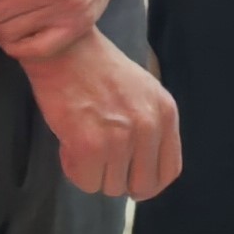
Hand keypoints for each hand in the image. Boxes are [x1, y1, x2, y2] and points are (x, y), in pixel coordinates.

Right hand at [21, 28, 180, 198]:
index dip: (148, 182)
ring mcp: (121, 137)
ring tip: (82, 141)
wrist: (64, 47)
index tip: (130, 177)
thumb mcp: (143, 92)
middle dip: (118, 179)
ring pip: (111, 187)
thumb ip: (150, 126)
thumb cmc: (97, 69)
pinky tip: (69, 144)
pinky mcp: (90, 145)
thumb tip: (144, 168)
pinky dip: (74, 169)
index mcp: (166, 113)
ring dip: (93, 171)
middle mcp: (149, 126)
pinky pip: (86, 182)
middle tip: (100, 160)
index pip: (169, 171)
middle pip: (141, 186)